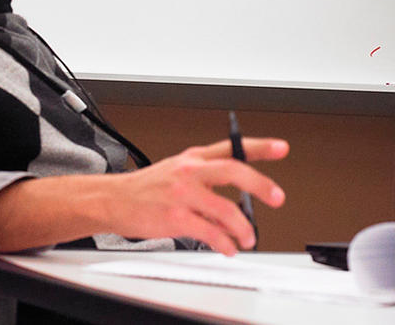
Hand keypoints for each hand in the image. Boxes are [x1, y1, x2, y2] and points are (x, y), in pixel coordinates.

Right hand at [103, 137, 288, 254]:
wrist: (114, 199)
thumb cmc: (147, 188)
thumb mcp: (179, 172)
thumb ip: (209, 182)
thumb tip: (237, 205)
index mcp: (194, 158)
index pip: (232, 147)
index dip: (260, 146)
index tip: (281, 148)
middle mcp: (191, 171)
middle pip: (233, 171)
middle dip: (260, 184)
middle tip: (276, 197)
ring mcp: (183, 194)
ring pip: (224, 207)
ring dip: (243, 226)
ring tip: (249, 237)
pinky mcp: (175, 218)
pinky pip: (208, 232)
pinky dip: (223, 242)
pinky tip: (228, 247)